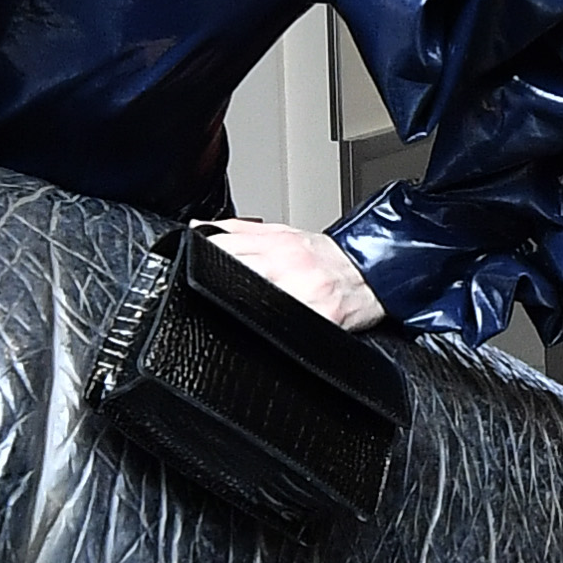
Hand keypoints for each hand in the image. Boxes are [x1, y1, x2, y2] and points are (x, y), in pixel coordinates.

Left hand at [204, 217, 388, 331]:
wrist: (370, 271)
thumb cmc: (325, 257)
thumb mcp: (284, 233)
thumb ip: (240, 231)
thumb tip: (199, 228)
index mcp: (276, 244)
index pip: (224, 247)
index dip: (201, 256)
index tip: (192, 265)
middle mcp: (288, 266)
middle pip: (233, 274)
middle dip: (215, 283)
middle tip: (209, 295)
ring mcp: (304, 293)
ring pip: (255, 303)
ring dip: (236, 309)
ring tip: (233, 315)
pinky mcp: (321, 317)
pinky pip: (284, 329)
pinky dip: (266, 333)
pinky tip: (259, 333)